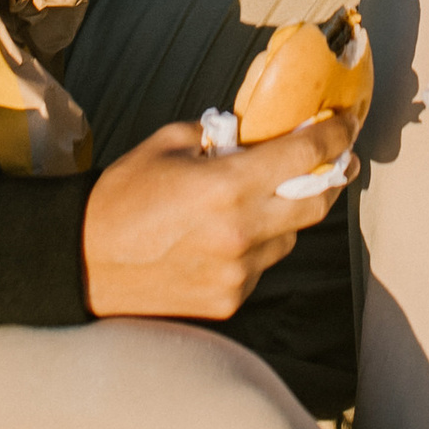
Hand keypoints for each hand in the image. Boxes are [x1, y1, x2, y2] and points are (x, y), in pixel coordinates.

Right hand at [80, 110, 358, 319]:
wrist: (82, 262)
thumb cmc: (122, 197)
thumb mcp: (169, 143)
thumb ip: (220, 135)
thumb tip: (257, 132)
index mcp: (226, 186)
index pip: (305, 156)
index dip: (336, 136)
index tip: (346, 125)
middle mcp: (241, 233)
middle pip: (316, 203)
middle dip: (327, 178)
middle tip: (330, 161)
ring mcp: (238, 274)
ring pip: (290, 238)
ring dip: (285, 216)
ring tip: (254, 203)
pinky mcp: (229, 302)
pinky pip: (262, 267)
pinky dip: (257, 247)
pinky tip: (225, 238)